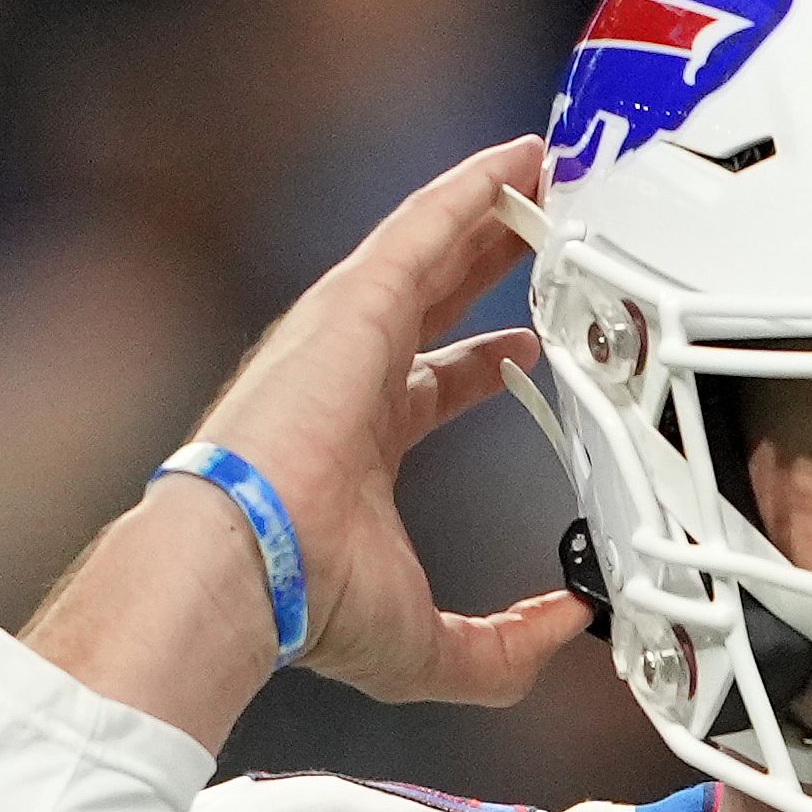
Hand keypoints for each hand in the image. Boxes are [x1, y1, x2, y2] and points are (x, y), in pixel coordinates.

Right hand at [31, 137, 585, 746]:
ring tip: (544, 168)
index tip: (531, 339)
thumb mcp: (433, 647)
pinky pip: (420, 227)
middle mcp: (352, 377)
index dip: (487, 356)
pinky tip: (511, 161)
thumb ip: (503, 650)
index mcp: (363, 444)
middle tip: (546, 224)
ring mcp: (346, 335)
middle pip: (437, 296)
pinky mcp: (349, 303)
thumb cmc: (306, 601)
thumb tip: (564, 631)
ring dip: (486, 208)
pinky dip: (467, 191)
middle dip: (491, 258)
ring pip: (430, 249)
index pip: (436, 381)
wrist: (248, 565)